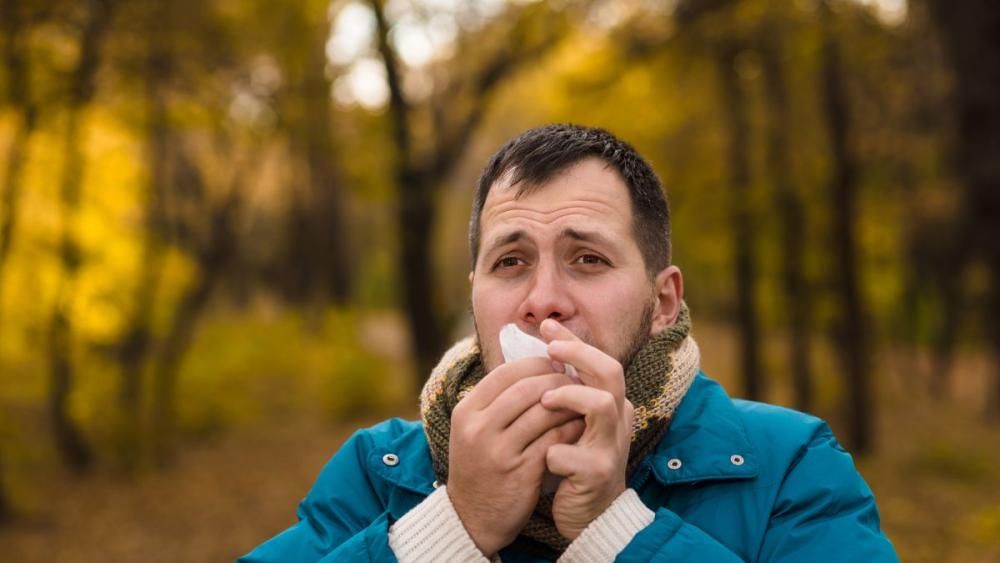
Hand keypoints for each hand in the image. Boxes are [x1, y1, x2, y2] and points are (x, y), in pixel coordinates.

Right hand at [447, 356, 584, 555]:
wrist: (472, 518)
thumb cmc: (480, 466)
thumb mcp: (474, 429)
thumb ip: (497, 400)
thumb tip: (535, 366)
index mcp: (466, 411)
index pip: (506, 372)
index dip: (536, 364)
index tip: (556, 365)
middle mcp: (479, 428)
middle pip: (526, 388)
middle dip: (556, 380)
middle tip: (576, 380)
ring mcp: (499, 451)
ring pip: (543, 411)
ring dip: (569, 402)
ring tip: (583, 400)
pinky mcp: (520, 472)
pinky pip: (553, 439)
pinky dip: (570, 428)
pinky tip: (581, 426)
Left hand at [539, 319, 633, 539]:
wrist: (590, 518)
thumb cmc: (574, 466)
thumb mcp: (572, 426)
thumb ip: (563, 395)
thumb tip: (538, 356)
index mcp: (611, 406)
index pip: (600, 362)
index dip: (574, 343)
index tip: (546, 328)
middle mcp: (618, 421)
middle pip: (610, 372)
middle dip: (578, 355)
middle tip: (549, 349)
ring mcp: (611, 447)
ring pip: (601, 404)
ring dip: (569, 397)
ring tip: (544, 400)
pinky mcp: (599, 475)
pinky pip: (572, 454)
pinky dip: (553, 453)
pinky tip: (542, 460)